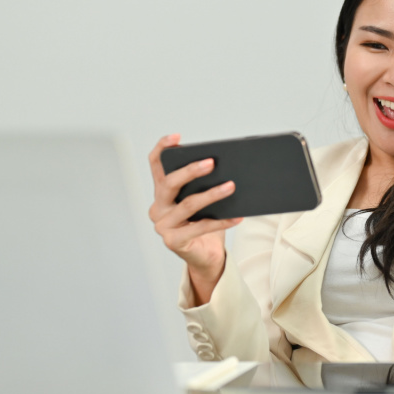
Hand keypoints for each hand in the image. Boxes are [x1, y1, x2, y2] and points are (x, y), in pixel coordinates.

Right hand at [147, 133, 241, 304]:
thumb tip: (224, 168)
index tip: (176, 137)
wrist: (206, 256)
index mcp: (161, 193)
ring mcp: (163, 226)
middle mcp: (157, 208)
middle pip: (169, 184)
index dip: (163, 148)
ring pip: (188, 205)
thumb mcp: (202, 200)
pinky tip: (238, 216)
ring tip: (231, 186)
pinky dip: (221, 221)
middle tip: (211, 163)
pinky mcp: (174, 241)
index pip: (155, 165)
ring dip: (212, 195)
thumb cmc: (204, 222)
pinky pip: (201, 227)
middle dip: (190, 171)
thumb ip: (204, 184)